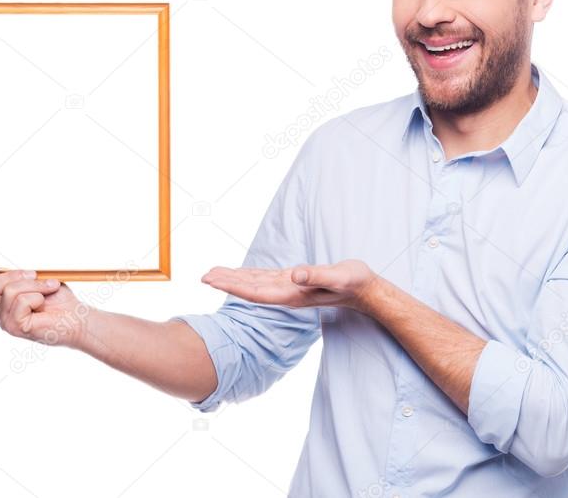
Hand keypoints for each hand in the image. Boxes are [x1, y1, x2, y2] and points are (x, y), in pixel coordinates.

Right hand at [0, 254, 87, 346]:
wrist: (77, 316)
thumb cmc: (57, 297)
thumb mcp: (32, 279)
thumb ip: (10, 275)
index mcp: (0, 297)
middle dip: (14, 275)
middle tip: (35, 275)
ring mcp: (5, 321)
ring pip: (9, 291)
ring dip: (34, 286)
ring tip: (48, 290)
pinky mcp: (15, 327)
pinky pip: (21, 301)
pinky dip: (37, 296)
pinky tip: (44, 305)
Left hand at [200, 258, 379, 311]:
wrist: (365, 290)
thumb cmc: (353, 282)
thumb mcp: (338, 276)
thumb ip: (317, 276)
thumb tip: (296, 274)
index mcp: (292, 294)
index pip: (255, 292)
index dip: (232, 286)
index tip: (212, 281)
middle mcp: (287, 293)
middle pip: (249, 288)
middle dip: (226, 283)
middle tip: (202, 276)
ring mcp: (289, 287)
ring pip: (254, 283)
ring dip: (233, 279)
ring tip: (212, 274)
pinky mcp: (294, 281)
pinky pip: (265, 278)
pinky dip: (249, 275)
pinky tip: (239, 274)